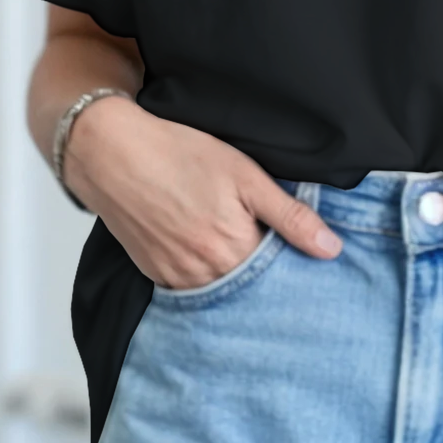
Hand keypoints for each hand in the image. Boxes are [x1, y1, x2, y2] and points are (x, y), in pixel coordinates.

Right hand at [62, 95, 339, 288]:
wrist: (111, 154)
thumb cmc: (178, 154)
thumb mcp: (245, 175)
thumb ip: (290, 216)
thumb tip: (332, 249)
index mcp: (234, 250)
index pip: (280, 275)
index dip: (291, 261)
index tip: (297, 248)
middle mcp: (205, 274)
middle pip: (250, 285)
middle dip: (263, 270)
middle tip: (264, 239)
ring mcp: (177, 278)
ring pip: (221, 288)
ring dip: (233, 273)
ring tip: (231, 237)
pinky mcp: (155, 274)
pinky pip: (191, 286)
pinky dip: (204, 273)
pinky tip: (205, 246)